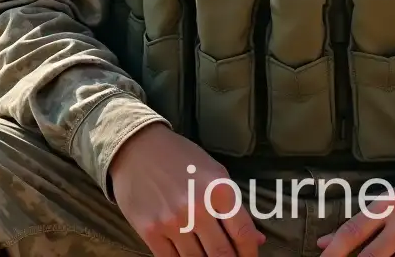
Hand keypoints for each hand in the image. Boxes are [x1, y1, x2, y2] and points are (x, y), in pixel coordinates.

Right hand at [109, 122, 265, 256]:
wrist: (138, 148)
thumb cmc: (182, 158)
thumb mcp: (215, 173)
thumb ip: (234, 207)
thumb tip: (256, 240)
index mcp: (220, 189)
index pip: (243, 234)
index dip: (250, 253)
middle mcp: (198, 207)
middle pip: (222, 254)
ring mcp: (173, 222)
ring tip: (209, 256)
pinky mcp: (151, 232)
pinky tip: (189, 256)